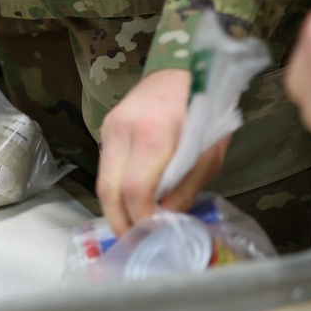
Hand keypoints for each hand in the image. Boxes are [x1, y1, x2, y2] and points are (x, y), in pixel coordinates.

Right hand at [97, 69, 229, 234]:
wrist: (181, 67)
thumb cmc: (204, 109)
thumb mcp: (208, 153)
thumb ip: (185, 189)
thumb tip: (165, 221)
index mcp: (153, 135)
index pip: (134, 191)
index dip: (141, 219)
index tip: (153, 236)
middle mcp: (122, 131)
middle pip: (107, 190)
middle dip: (119, 221)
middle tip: (133, 243)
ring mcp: (109, 128)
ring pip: (102, 180)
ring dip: (115, 208)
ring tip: (132, 227)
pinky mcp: (106, 128)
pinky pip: (106, 167)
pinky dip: (115, 189)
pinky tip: (130, 201)